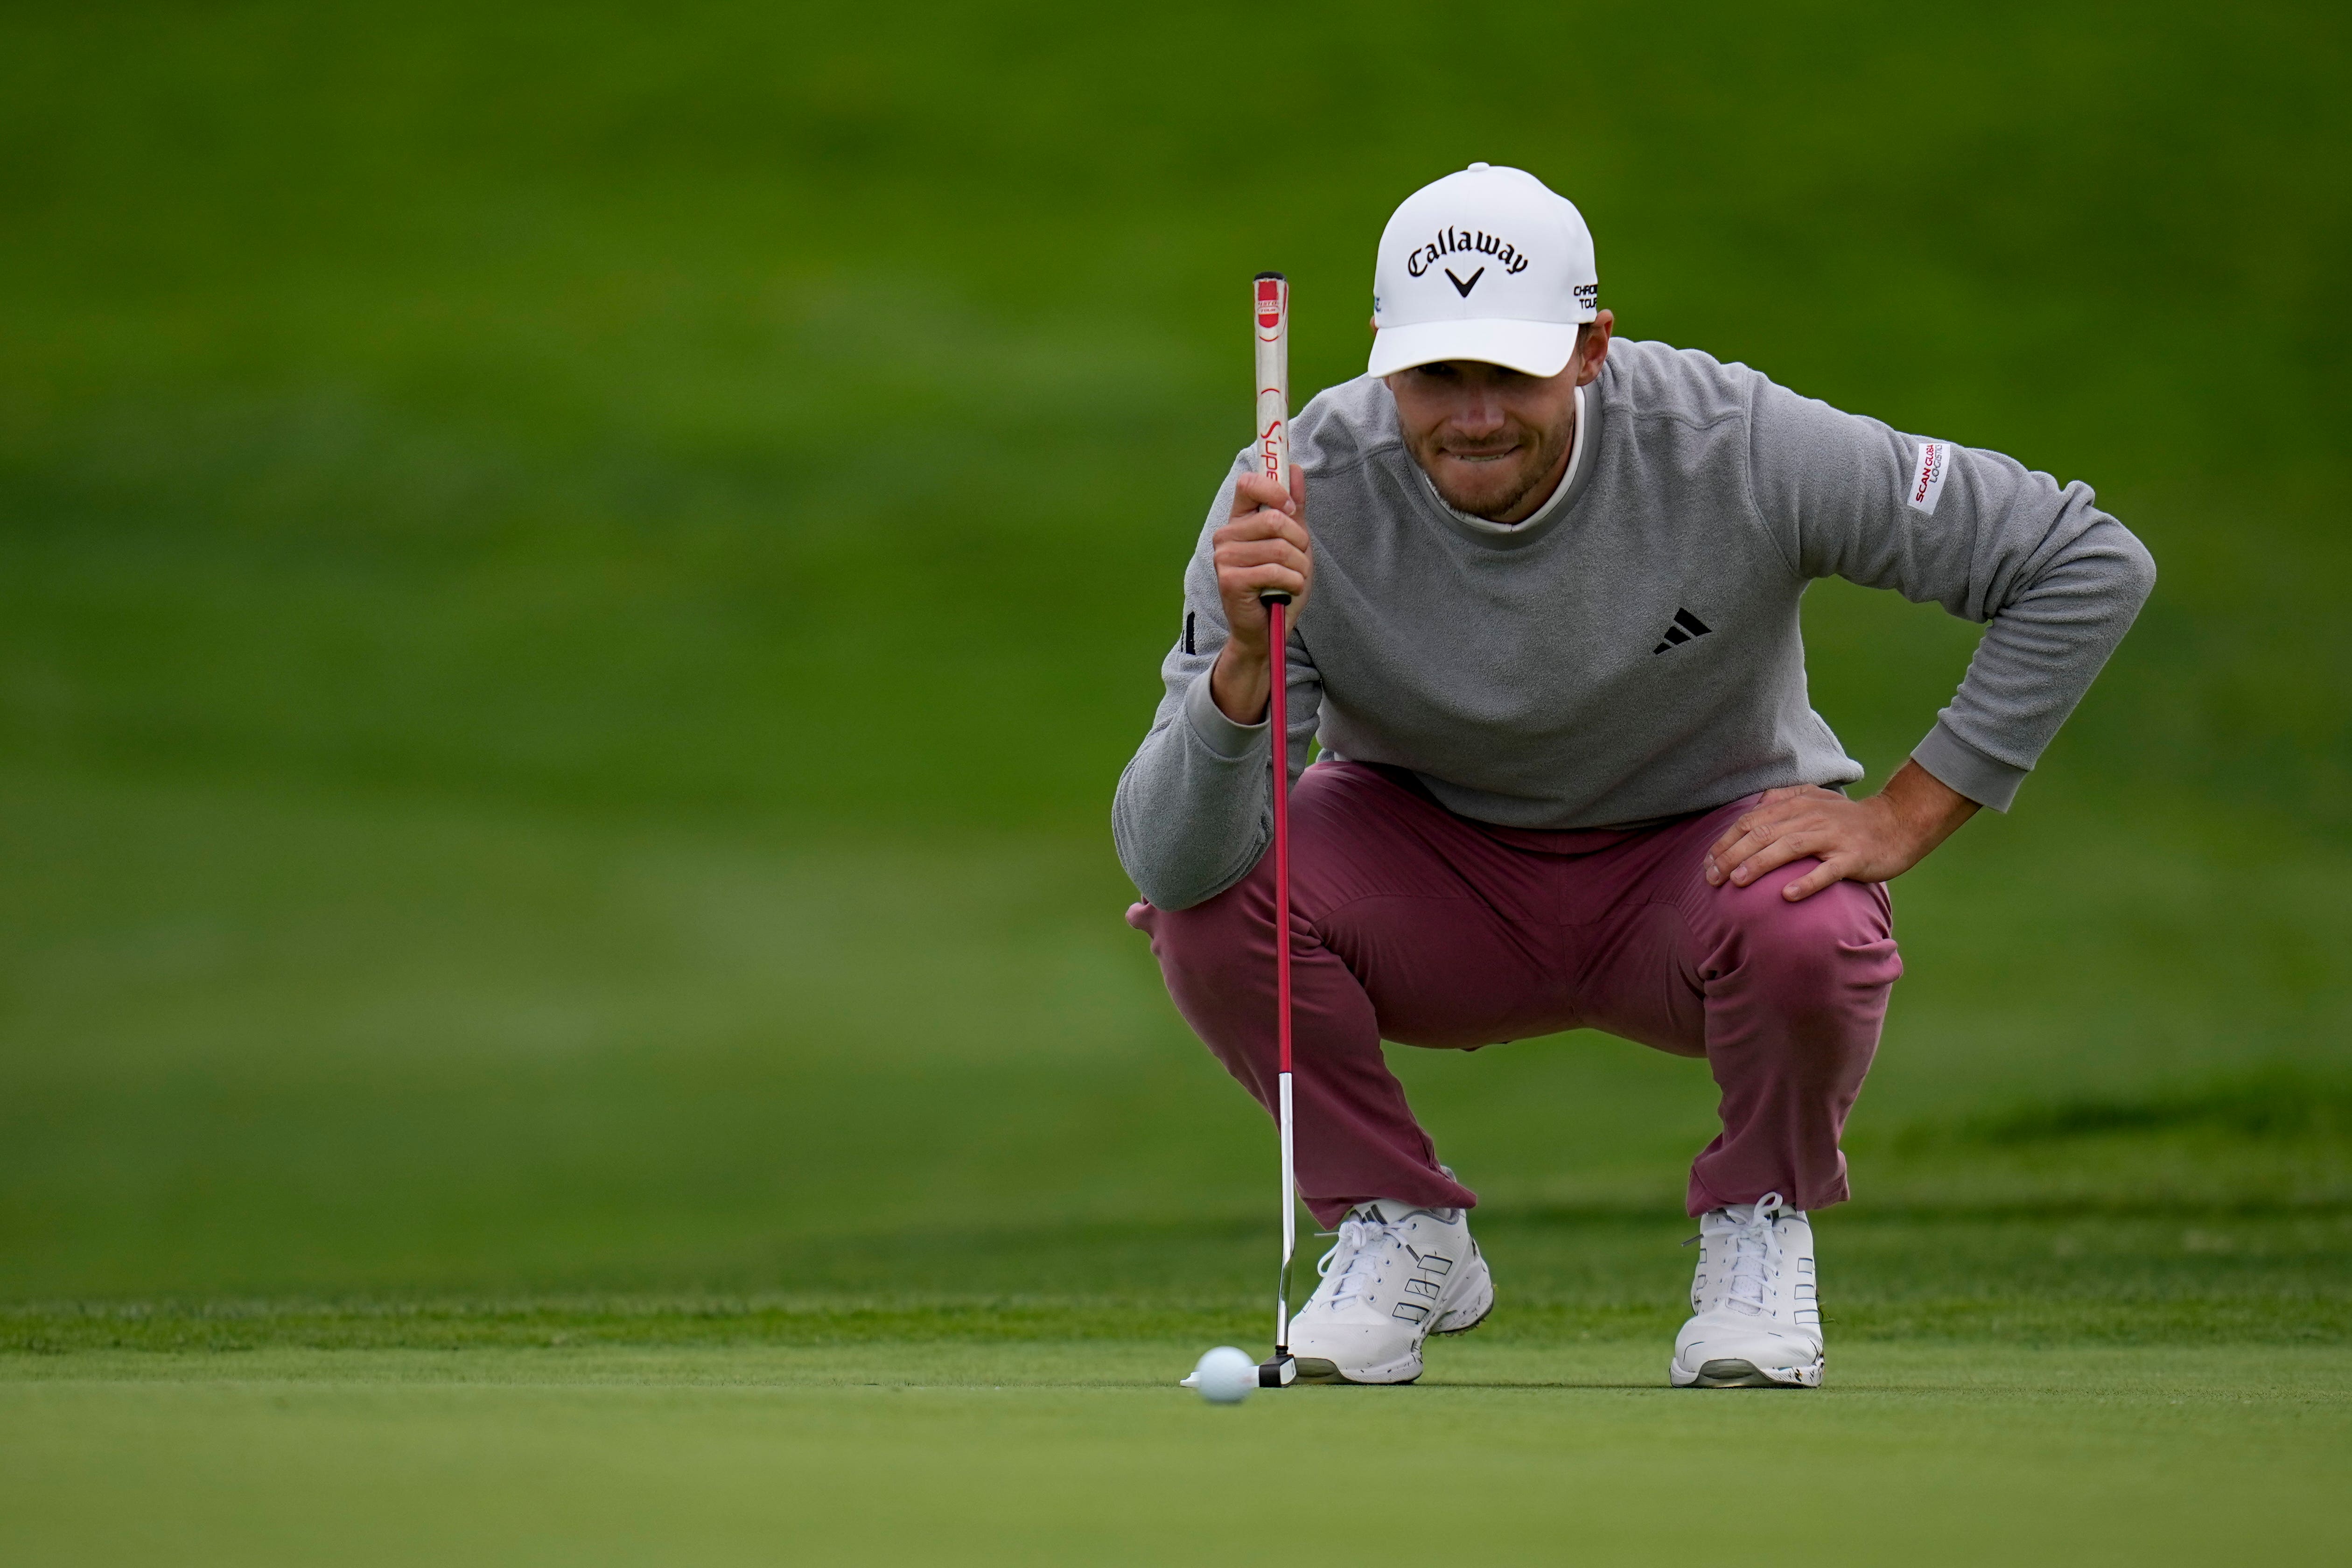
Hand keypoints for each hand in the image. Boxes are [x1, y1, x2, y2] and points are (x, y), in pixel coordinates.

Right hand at [1208, 464, 1310, 722]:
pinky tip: (1286, 592)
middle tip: (1296, 562)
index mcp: (1239, 521)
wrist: (1268, 631)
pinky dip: (1293, 584)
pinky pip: (1275, 571)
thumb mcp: (1295, 542)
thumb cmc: (1281, 585)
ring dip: (1299, 568)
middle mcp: (1226, 536)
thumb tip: (1296, 469)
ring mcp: (1224, 558)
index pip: (1249, 484)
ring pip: (1279, 547)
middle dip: (1299, 543)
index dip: (1275, 489)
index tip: (1291, 508)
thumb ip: (1294, 507)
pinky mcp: (1229, 580)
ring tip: (1292, 581)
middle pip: (1275, 519)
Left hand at [1704, 761, 1979, 901]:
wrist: (1897, 823)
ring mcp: (1832, 837)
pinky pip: (1828, 871)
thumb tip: (1752, 807)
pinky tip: (1787, 895)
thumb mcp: (1813, 799)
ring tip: (1736, 882)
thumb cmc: (1848, 819)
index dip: (1726, 841)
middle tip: (1711, 878)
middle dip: (1732, 856)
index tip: (1707, 863)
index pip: (1751, 821)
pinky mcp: (1853, 857)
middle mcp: (1811, 817)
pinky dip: (1806, 882)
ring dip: (1759, 864)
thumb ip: (1782, 799)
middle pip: (1763, 833)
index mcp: (1797, 804)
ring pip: (1789, 847)